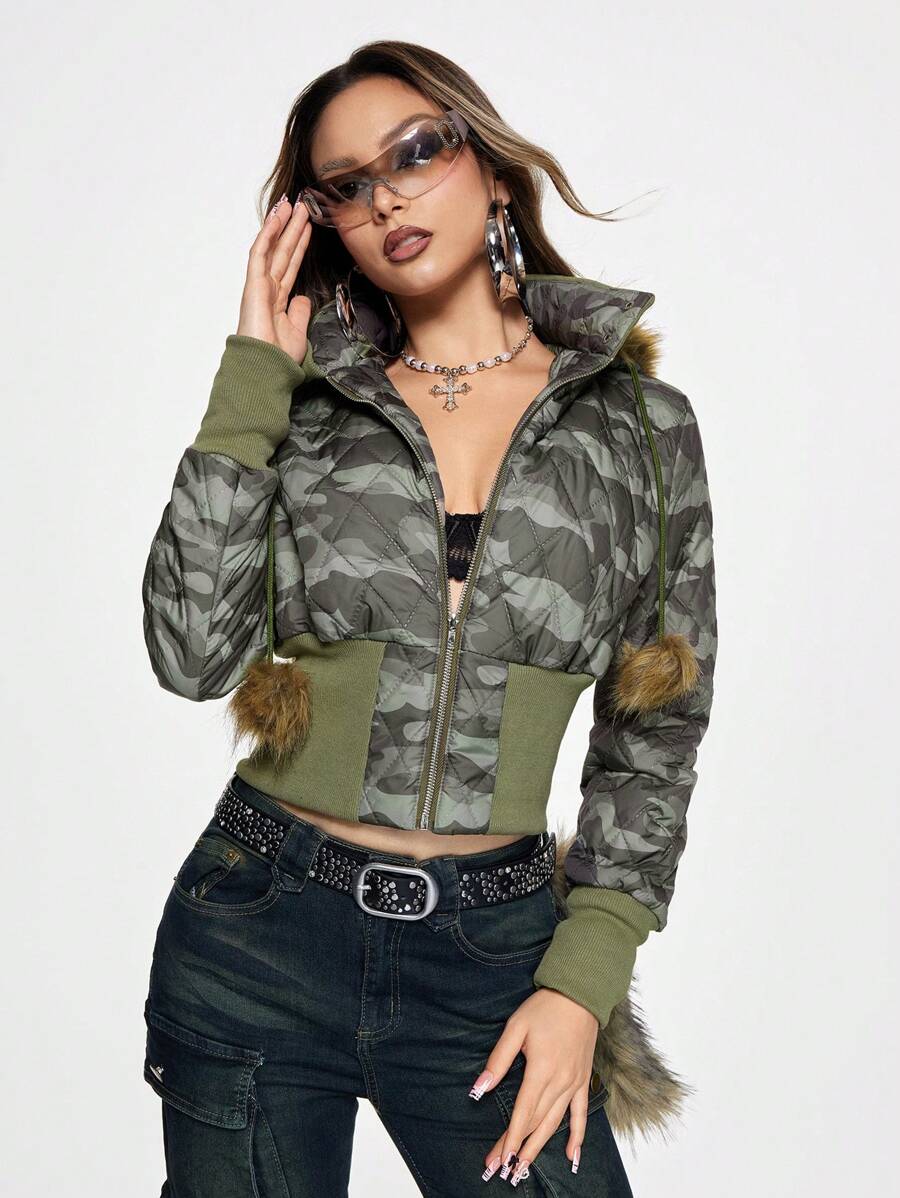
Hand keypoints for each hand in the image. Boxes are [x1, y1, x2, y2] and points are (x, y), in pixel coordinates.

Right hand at [236, 193, 312, 363]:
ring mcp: (259, 286)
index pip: (290, 265)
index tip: (308, 227)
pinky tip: (276, 218)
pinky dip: (267, 235)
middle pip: (283, 251)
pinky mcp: (253, 285)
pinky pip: (260, 254)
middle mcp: (268, 289)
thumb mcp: (297, 331)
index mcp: (277, 300)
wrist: (266, 368)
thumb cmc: (279, 357)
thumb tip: (301, 297)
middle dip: (292, 228)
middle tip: (303, 206)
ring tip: (291, 204)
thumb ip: (299, 312)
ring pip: (271, 248)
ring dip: (281, 225)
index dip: (299, 245)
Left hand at [469, 988, 597, 1183]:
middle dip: (518, 1150)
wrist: (579, 995)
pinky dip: (577, 1137)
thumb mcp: (515, 1027)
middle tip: (502, 1172)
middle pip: (536, 1124)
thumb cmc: (545, 1008)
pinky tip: (572, 1157)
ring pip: (555, 1124)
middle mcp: (559, 1082)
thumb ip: (499, 1059)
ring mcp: (574, 1084)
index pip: (522, 1114)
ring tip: (525, 1169)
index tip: (498, 1160)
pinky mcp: (583, 1081)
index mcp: (541, 1070)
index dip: (509, 1140)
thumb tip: (481, 1088)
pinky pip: (581, 1115)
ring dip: (540, 1148)